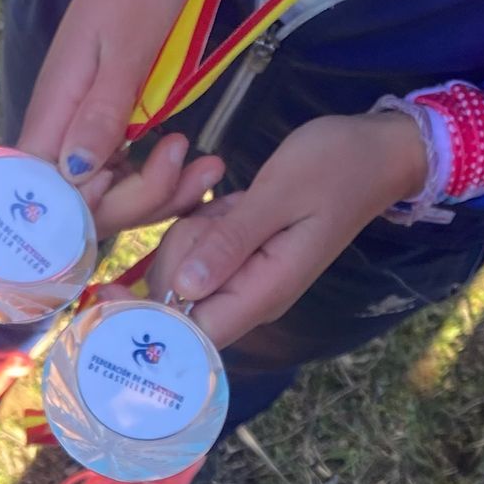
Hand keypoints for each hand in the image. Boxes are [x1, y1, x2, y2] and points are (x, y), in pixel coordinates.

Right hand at [19, 0, 207, 209]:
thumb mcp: (130, 51)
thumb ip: (103, 112)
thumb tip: (77, 171)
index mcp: (55, 113)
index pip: (50, 195)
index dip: (92, 207)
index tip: (139, 172)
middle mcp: (58, 133)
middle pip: (81, 207)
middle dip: (139, 202)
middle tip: (188, 163)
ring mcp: (80, 135)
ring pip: (107, 197)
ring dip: (157, 195)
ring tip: (204, 165)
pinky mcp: (102, 132)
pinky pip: (123, 176)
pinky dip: (158, 179)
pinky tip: (192, 164)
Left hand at [145, 111, 428, 347]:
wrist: (378, 150)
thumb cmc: (337, 165)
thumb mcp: (280, 193)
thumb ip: (231, 242)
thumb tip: (184, 288)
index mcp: (263, 291)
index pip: (190, 334)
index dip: (141, 324)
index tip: (104, 294)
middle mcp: (250, 297)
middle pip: (175, 301)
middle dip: (176, 252)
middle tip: (214, 209)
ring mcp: (244, 278)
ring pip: (180, 271)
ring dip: (192, 230)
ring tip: (233, 201)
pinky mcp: (239, 256)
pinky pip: (196, 248)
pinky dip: (202, 221)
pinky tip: (230, 201)